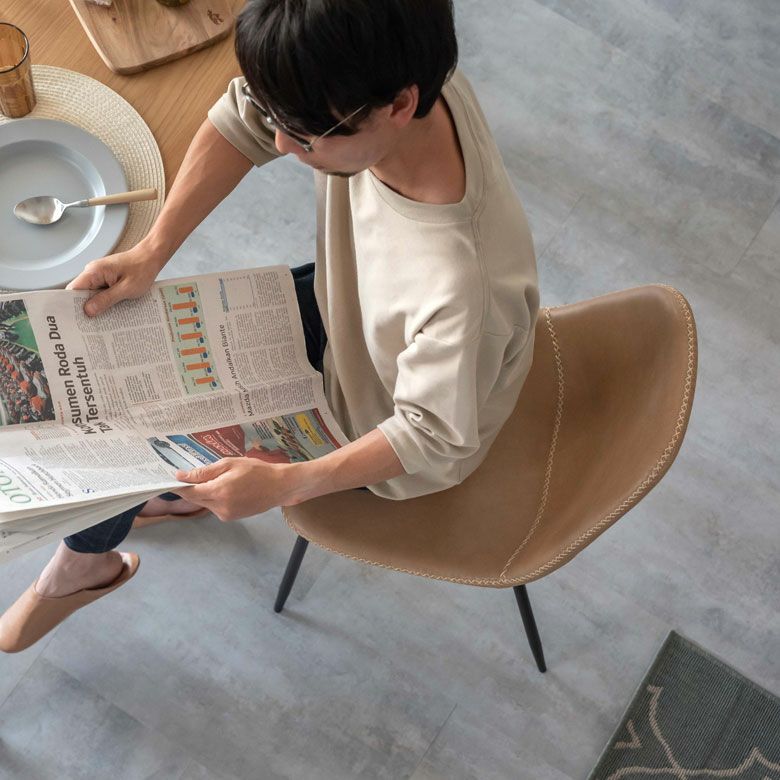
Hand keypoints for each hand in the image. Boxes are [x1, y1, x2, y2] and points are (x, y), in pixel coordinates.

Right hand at [65, 242, 165, 316]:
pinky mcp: (106, 278)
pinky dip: (103, 301)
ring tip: (100, 321)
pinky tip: (109, 311)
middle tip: (89, 325)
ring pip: (90, 294)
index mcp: (94, 271)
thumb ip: (106, 299)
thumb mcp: (126, 289)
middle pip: (80, 293)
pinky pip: (99, 292)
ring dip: (95, 306)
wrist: (151, 257)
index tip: (74, 320)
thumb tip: (88, 311)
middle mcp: (93, 272)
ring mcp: (99, 275)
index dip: (71, 305)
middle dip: (84, 309)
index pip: (72, 290)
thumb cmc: (142, 269)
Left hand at [174, 458, 299, 521]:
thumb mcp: (230, 464)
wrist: (279, 487)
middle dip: (192, 488)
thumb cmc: (256, 471)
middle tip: (196, 474)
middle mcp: (219, 506)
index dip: (179, 486)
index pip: (189, 492)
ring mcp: (225, 514)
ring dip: (206, 492)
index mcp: (219, 491)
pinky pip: (215, 507)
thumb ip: (205, 471)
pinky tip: (229, 489)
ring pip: (205, 503)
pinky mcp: (230, 518)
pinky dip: (215, 498)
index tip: (172, 478)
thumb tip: (181, 476)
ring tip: (222, 479)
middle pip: (196, 498)